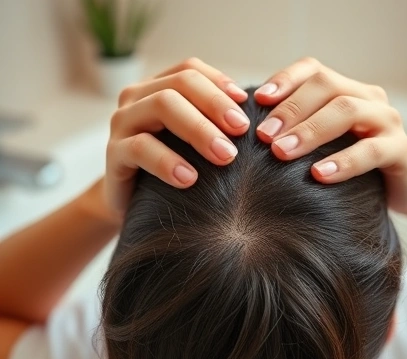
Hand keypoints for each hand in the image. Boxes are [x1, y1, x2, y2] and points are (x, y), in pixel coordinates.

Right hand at [102, 58, 249, 219]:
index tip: (246, 108)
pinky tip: (190, 178)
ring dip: (199, 129)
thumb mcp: (194, 144)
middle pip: (180, 84)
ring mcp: (122, 122)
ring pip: (162, 105)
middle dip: (215, 105)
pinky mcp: (113, 153)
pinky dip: (168, 161)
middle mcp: (138, 98)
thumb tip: (256, 115)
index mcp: (158, 89)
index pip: (190, 69)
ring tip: (225, 156)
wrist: (135, 205)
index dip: (220, 84)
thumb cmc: (173, 170)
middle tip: (242, 133)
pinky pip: (140, 147)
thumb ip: (215, 124)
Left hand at [252, 57, 406, 214]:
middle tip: (263, 136)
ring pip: (347, 110)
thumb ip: (297, 130)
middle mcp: (368, 98)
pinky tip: (319, 174)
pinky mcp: (400, 149)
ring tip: (282, 152)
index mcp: (346, 89)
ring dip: (310, 131)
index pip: (313, 71)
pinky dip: (343, 162)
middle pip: (327, 86)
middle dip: (291, 109)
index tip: (258, 100)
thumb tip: (250, 131)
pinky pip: (371, 151)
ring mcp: (387, 121)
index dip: (284, 80)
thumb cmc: (351, 163)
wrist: (400, 186)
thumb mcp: (323, 143)